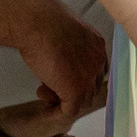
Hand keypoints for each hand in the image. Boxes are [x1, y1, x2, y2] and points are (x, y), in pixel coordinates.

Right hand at [11, 0, 107, 117]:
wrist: (37, 23)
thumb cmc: (43, 22)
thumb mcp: (63, 35)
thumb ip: (68, 51)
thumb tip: (60, 64)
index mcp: (97, 45)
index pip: (94, 71)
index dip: (77, 79)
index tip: (58, 78)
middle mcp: (98, 61)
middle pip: (90, 87)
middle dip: (68, 90)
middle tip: (47, 86)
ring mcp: (89, 77)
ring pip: (81, 101)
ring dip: (61, 100)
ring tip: (42, 91)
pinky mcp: (75, 90)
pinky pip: (70, 111)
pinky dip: (57, 113)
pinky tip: (45, 110)